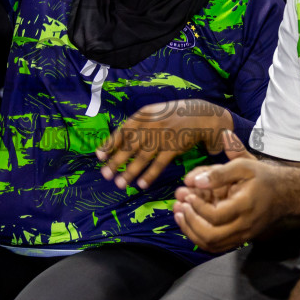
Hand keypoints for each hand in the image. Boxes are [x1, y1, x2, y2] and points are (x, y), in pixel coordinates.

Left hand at [97, 99, 232, 190]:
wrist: (201, 115)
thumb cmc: (172, 117)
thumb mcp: (154, 114)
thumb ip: (138, 126)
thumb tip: (119, 141)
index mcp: (143, 115)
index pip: (122, 131)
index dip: (110, 144)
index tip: (99, 156)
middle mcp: (151, 125)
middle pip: (129, 146)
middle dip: (115, 161)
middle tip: (105, 175)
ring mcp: (162, 136)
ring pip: (142, 157)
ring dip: (130, 172)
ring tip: (120, 184)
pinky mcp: (174, 147)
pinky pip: (159, 164)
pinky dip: (149, 175)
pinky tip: (141, 184)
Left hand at [173, 132, 294, 252]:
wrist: (286, 195)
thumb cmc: (263, 178)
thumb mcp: (244, 167)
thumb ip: (219, 173)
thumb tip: (196, 181)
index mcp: (245, 206)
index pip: (215, 216)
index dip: (197, 207)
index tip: (189, 195)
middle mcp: (244, 226)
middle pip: (211, 236)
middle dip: (190, 223)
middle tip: (180, 207)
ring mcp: (243, 235)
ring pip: (212, 245)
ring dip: (191, 232)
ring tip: (179, 215)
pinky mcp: (240, 239)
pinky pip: (217, 247)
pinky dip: (199, 238)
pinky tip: (190, 223)